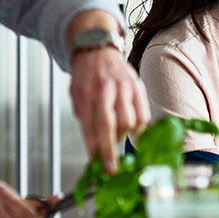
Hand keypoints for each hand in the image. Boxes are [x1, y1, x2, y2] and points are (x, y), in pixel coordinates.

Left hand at [69, 46, 150, 172]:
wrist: (97, 49)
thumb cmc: (86, 76)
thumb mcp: (76, 96)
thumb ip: (84, 118)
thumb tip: (94, 148)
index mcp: (86, 92)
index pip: (90, 126)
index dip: (94, 148)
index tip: (97, 165)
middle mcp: (105, 89)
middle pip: (109, 125)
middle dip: (110, 151)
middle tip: (110, 167)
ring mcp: (124, 87)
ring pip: (128, 121)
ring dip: (122, 136)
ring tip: (116, 136)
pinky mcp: (138, 87)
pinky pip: (142, 114)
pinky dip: (137, 128)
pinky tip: (130, 128)